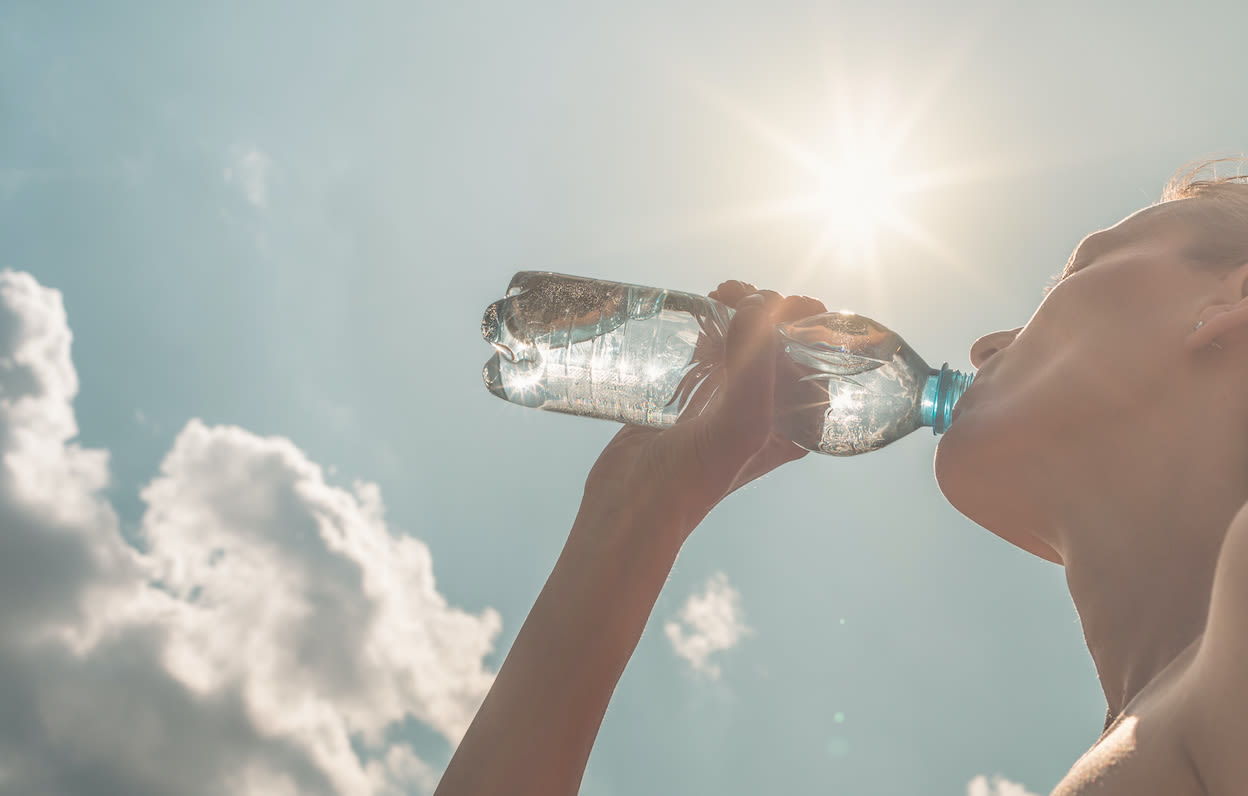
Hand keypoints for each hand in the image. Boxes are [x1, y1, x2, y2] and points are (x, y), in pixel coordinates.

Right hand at [578, 281, 827, 542]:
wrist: (631, 504)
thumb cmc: (692, 477)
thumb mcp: (740, 423)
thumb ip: (756, 364)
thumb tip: (758, 303)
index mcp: (795, 423)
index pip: (817, 359)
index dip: (806, 322)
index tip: (780, 301)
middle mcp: (768, 411)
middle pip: (781, 343)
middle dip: (768, 308)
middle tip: (739, 295)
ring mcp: (729, 401)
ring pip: (746, 340)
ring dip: (739, 310)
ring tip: (719, 295)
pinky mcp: (694, 395)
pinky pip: (712, 349)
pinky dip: (710, 325)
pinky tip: (700, 311)